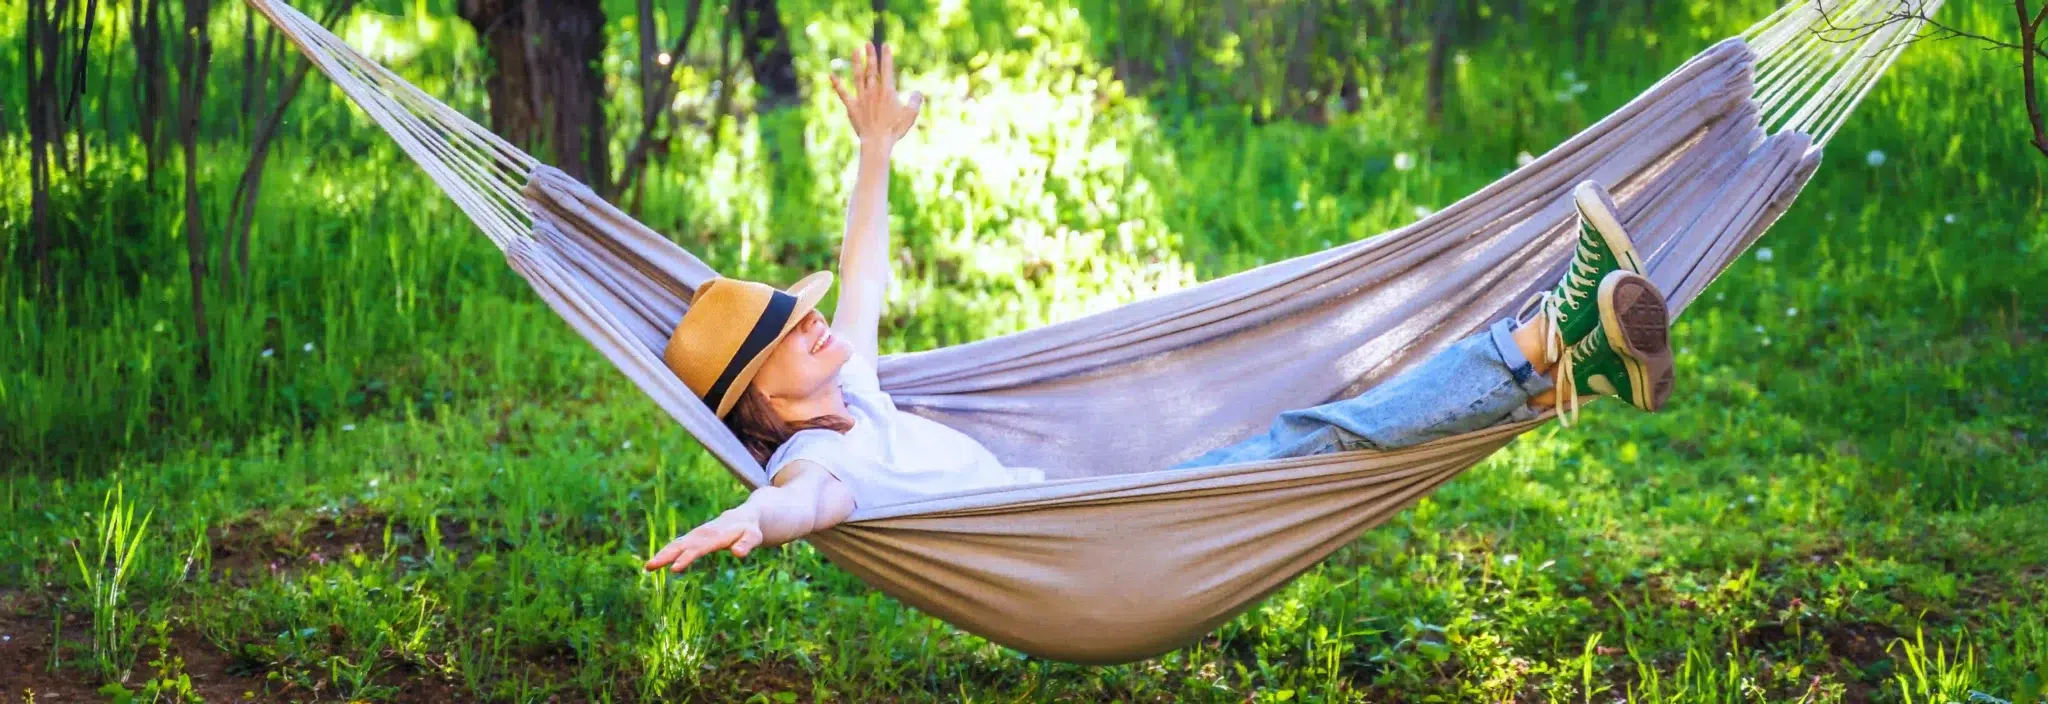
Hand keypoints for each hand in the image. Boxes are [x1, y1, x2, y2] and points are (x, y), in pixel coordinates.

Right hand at [643, 506, 764, 571]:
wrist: (744, 516)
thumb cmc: (750, 530)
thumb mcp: (754, 537)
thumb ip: (747, 544)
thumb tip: (738, 553)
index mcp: (715, 536)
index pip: (698, 549)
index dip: (686, 559)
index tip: (674, 568)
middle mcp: (702, 535)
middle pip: (681, 545)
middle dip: (665, 556)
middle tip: (649, 567)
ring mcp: (696, 536)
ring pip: (676, 545)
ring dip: (661, 555)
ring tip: (647, 567)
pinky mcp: (693, 539)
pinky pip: (677, 546)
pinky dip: (666, 553)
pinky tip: (656, 563)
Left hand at [829, 42, 923, 147]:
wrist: (877, 142)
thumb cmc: (895, 129)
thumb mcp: (911, 115)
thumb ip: (916, 101)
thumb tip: (918, 92)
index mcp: (887, 91)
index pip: (887, 69)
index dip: (886, 56)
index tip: (885, 45)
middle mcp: (873, 91)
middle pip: (871, 69)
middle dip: (870, 55)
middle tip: (868, 44)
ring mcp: (861, 98)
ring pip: (858, 76)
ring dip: (856, 63)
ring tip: (855, 51)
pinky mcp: (852, 107)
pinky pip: (843, 93)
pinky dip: (837, 84)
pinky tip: (831, 75)